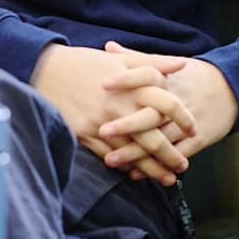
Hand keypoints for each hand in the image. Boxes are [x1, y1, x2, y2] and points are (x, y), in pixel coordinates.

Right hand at [32, 44, 198, 185]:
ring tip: (167, 179)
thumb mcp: (120, 59)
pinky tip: (135, 174)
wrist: (45, 69)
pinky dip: (124, 166)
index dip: (183, 119)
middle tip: (184, 166)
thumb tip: (183, 65)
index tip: (193, 130)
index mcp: (132, 85)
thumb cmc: (85, 63)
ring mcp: (101, 122)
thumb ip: (154, 63)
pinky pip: (109, 155)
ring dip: (152, 167)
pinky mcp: (84, 133)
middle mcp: (119, 105)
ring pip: (132, 151)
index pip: (167, 104)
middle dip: (171, 154)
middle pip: (152, 136)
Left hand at [95, 42, 237, 174]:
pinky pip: (176, 154)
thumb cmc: (192, 77)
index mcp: (169, 79)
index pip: (147, 74)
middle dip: (127, 124)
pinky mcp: (198, 139)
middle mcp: (178, 100)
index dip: (127, 78)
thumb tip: (108, 46)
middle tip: (103, 131)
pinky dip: (156, 166)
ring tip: (111, 160)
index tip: (104, 83)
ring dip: (136, 152)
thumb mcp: (168, 65)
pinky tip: (136, 174)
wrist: (232, 88)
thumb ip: (136, 58)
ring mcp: (188, 121)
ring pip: (160, 139)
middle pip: (152, 112)